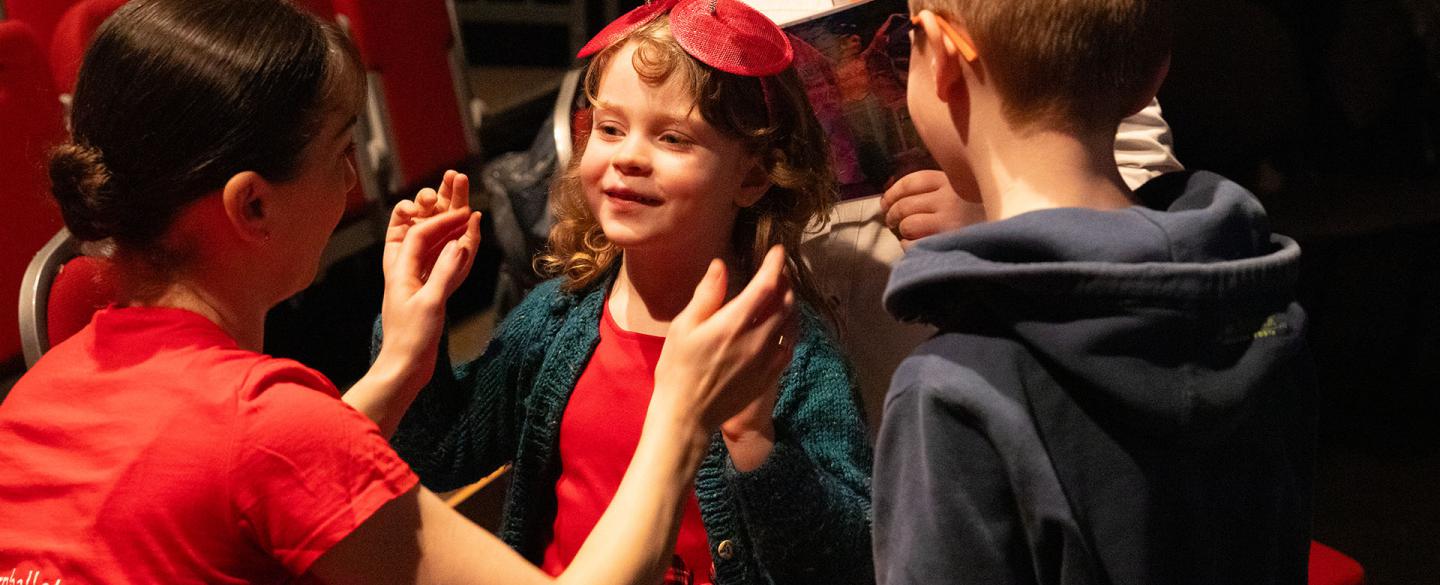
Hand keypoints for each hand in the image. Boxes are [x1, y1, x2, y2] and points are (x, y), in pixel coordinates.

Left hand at [378, 171, 481, 391]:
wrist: (406, 369)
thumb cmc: (411, 340)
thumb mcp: (429, 305)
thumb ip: (444, 273)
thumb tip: (459, 243)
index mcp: (399, 269)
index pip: (421, 233)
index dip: (443, 219)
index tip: (466, 212)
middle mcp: (408, 268)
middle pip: (426, 226)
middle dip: (441, 202)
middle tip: (456, 176)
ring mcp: (419, 279)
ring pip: (437, 240)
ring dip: (450, 218)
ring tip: (465, 195)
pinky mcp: (430, 290)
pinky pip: (445, 260)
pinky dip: (457, 245)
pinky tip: (467, 234)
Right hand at [650, 246, 796, 445]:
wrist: (687, 415)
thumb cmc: (677, 369)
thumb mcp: (684, 326)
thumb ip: (707, 294)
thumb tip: (721, 266)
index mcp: (734, 324)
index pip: (766, 285)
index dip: (775, 264)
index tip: (777, 250)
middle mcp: (757, 340)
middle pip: (784, 302)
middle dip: (784, 280)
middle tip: (778, 269)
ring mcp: (767, 360)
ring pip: (791, 323)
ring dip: (791, 303)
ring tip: (783, 292)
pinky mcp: (769, 376)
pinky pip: (790, 346)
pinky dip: (791, 328)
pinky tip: (784, 324)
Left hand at [879, 170, 985, 248]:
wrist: (1007, 237)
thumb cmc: (982, 214)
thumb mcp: (966, 191)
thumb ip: (940, 188)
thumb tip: (897, 196)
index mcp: (953, 182)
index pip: (912, 181)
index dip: (893, 192)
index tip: (886, 201)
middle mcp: (950, 199)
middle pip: (905, 204)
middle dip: (892, 214)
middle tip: (892, 220)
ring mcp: (949, 222)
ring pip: (908, 224)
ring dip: (902, 230)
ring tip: (906, 233)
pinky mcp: (947, 243)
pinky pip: (912, 244)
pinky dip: (908, 246)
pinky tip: (916, 245)